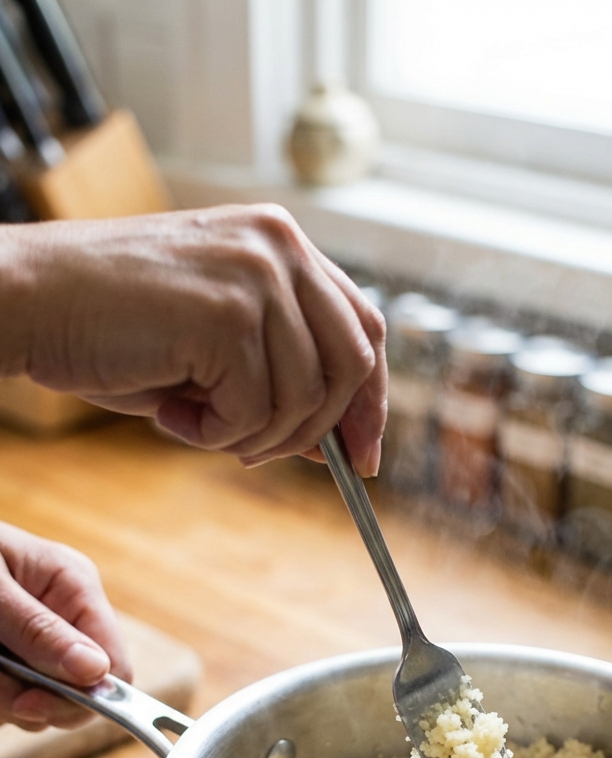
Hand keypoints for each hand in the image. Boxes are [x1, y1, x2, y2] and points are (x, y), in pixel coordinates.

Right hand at [0, 205, 386, 474]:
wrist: (30, 300)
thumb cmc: (113, 327)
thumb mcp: (216, 351)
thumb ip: (281, 379)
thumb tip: (335, 444)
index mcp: (282, 243)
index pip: (364, 327)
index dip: (372, 399)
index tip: (363, 455)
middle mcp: (279, 247)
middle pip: (353, 364)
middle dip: (317, 430)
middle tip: (256, 453)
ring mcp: (255, 276)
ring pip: (305, 398)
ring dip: (253, 437)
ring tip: (195, 423)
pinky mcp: (225, 315)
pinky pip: (254, 411)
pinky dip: (216, 435)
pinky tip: (173, 416)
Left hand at [0, 523, 130, 730]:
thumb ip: (38, 630)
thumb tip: (95, 671)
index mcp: (73, 586)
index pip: (113, 664)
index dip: (81, 696)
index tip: (27, 706)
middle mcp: (61, 616)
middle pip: (73, 692)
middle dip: (24, 698)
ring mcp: (33, 640)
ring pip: (34, 703)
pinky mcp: (7, 658)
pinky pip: (8, 698)